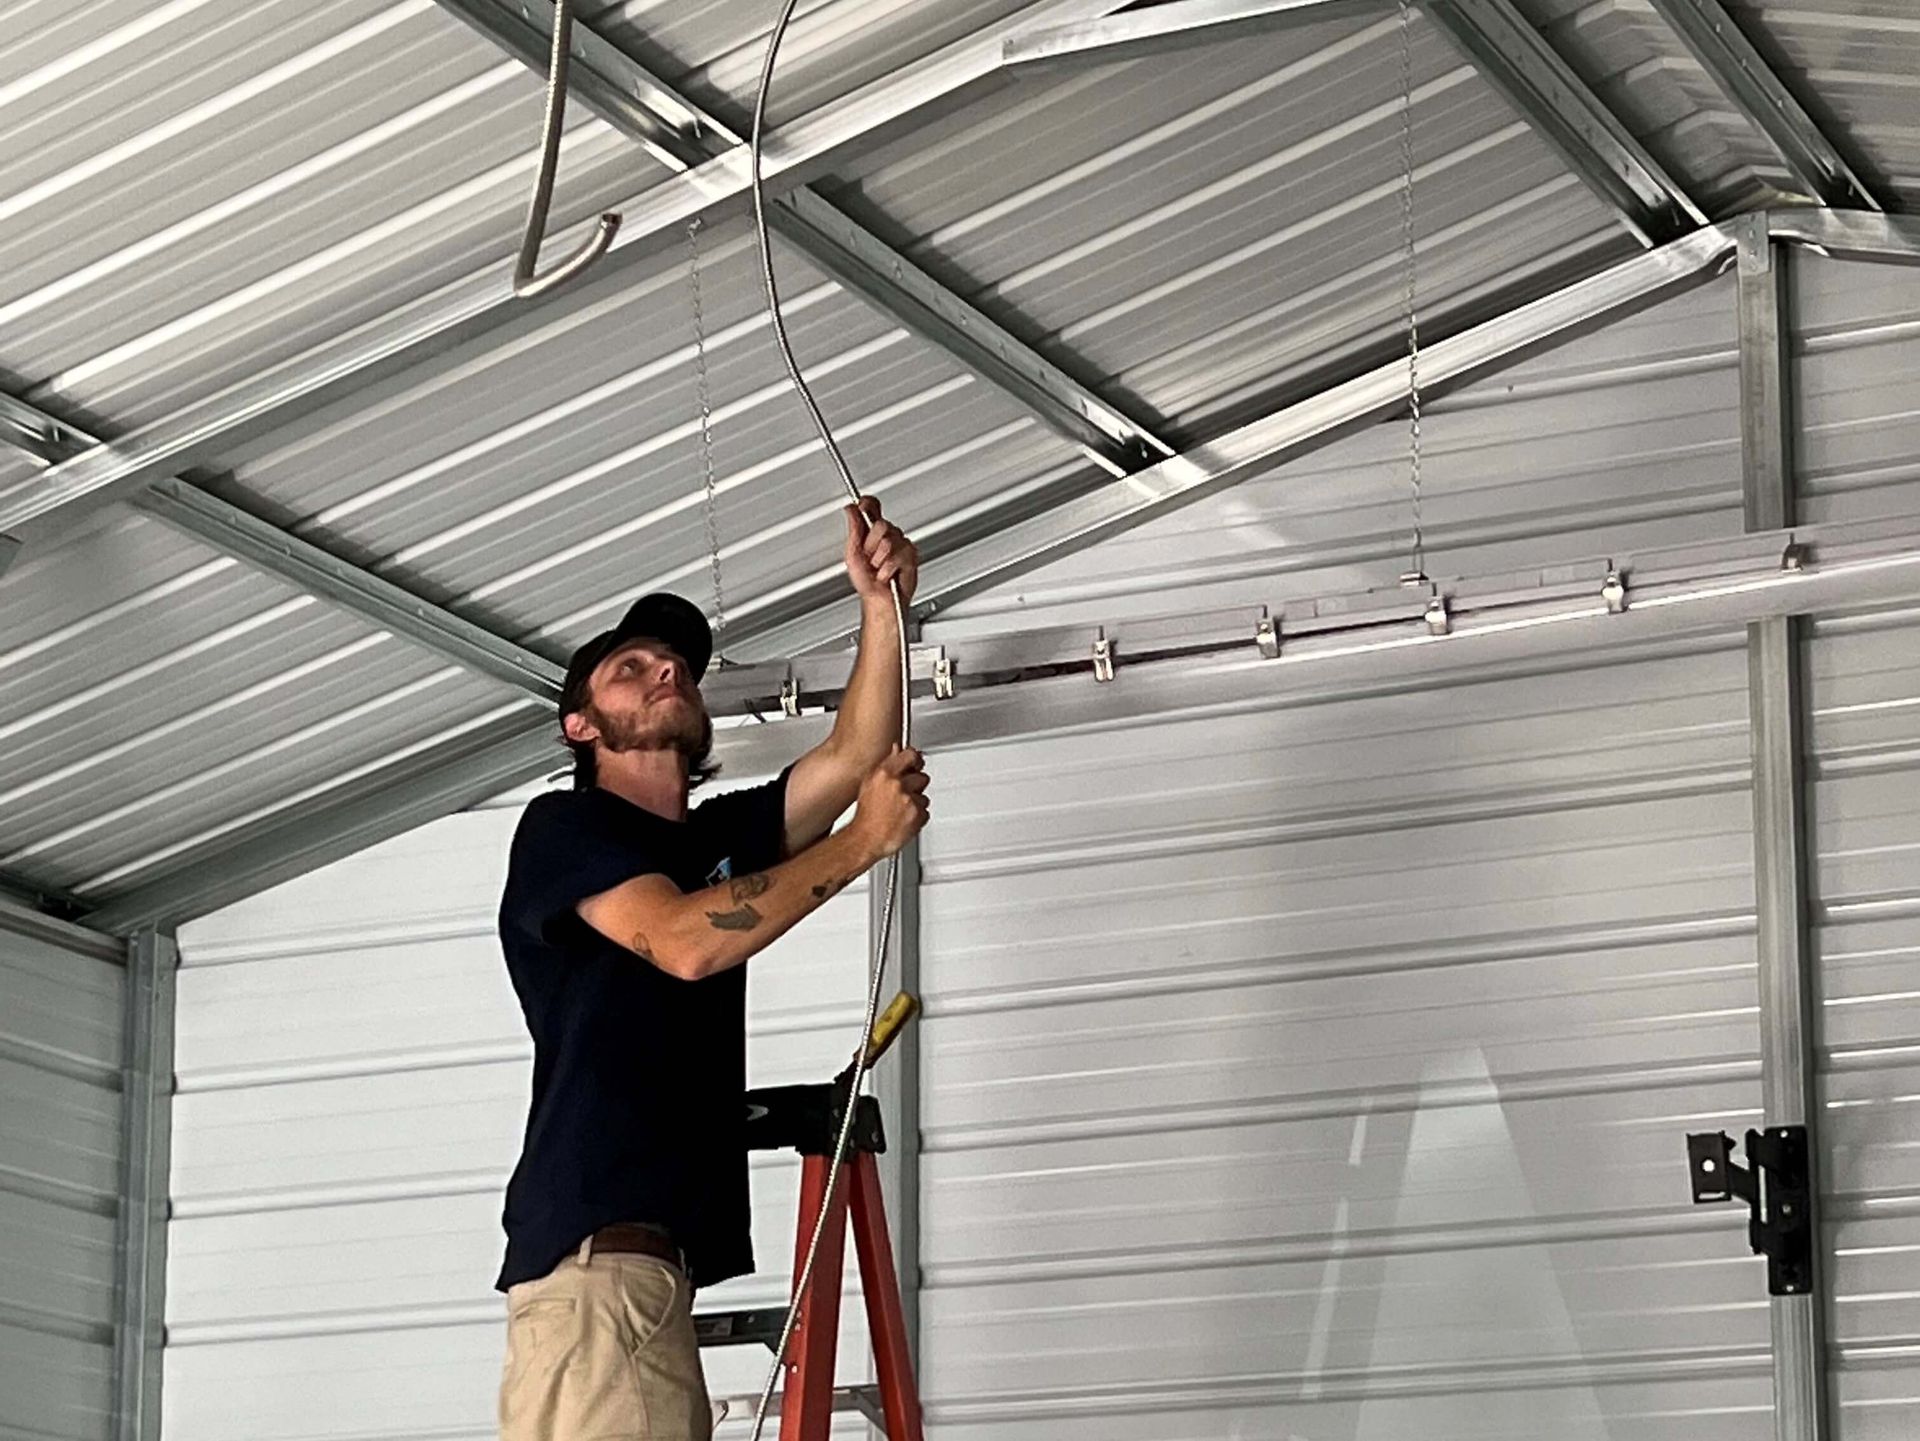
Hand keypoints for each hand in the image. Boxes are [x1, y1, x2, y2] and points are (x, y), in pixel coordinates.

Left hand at [844, 497, 918, 605]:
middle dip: (871, 544)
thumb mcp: (853, 553)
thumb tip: (851, 509)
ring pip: (889, 541)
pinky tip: (888, 573)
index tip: (862, 505)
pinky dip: (889, 568)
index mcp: (871, 532)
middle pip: (881, 524)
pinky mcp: (911, 554)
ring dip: (879, 559)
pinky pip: (899, 555)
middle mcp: (887, 535)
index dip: (868, 504)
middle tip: (869, 557)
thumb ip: (854, 530)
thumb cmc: (866, 581)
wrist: (880, 599)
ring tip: (879, 567)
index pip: (871, 506)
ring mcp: (900, 543)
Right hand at [849, 747, 929, 861]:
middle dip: (915, 786)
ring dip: (916, 803)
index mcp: (884, 773)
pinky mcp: (918, 815)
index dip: (915, 760)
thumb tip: (896, 749)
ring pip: (924, 796)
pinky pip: (925, 812)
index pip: (910, 755)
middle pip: (921, 777)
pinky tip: (904, 820)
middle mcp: (897, 784)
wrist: (865, 839)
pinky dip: (917, 817)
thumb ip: (886, 764)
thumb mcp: (869, 784)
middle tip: (902, 796)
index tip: (916, 763)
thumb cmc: (865, 816)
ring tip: (900, 811)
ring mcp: (909, 800)